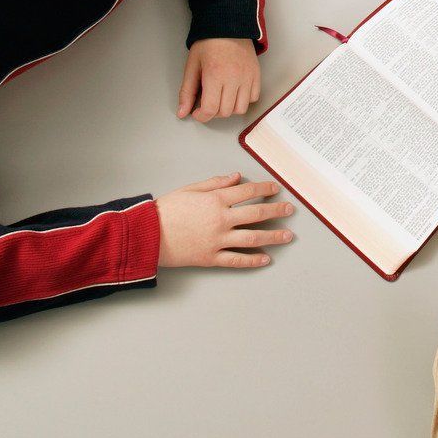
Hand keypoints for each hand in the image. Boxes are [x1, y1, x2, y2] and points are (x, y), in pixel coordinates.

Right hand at [156, 173, 294, 268]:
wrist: (147, 235)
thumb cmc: (165, 211)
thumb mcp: (190, 189)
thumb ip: (215, 183)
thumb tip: (236, 177)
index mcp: (215, 200)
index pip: (247, 191)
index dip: (264, 188)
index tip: (275, 188)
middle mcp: (220, 219)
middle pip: (256, 213)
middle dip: (276, 210)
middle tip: (290, 209)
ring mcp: (217, 240)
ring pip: (252, 238)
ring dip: (273, 236)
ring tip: (287, 235)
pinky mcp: (210, 258)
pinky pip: (236, 260)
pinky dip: (253, 260)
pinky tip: (266, 258)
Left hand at [178, 38, 260, 121]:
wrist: (228, 25)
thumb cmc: (208, 43)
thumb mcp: (192, 66)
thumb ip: (187, 91)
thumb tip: (182, 112)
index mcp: (215, 75)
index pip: (210, 109)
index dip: (201, 116)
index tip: (197, 112)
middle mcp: (234, 78)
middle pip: (225, 112)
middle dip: (213, 112)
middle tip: (207, 102)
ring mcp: (247, 77)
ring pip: (241, 109)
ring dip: (229, 108)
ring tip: (222, 98)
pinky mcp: (256, 74)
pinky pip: (253, 98)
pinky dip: (243, 100)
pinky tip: (234, 91)